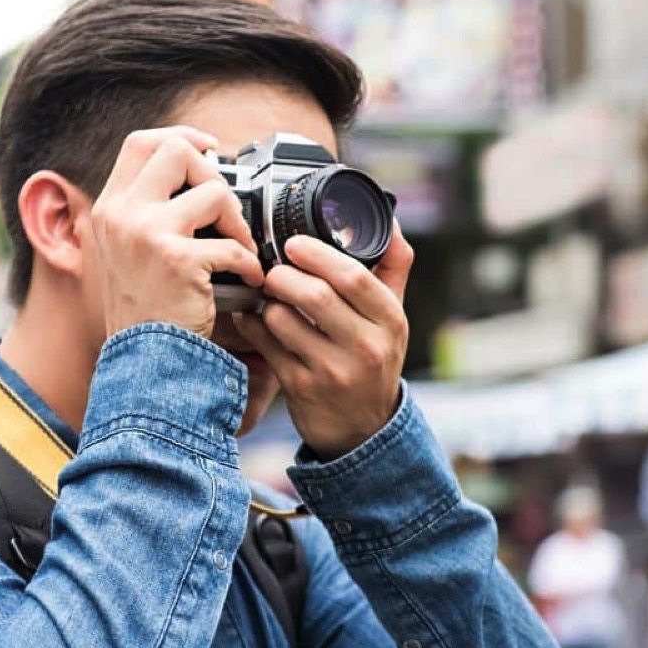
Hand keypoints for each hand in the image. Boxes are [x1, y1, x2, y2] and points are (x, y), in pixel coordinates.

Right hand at [89, 127, 262, 338]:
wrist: (143, 362)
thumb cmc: (145, 312)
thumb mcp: (128, 252)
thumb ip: (149, 213)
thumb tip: (198, 172)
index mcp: (110, 208)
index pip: (141, 143)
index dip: (181, 137)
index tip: (209, 151)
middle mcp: (122, 214)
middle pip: (176, 150)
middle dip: (214, 173)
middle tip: (226, 208)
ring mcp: (147, 234)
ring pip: (214, 192)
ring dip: (238, 222)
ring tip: (241, 249)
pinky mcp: (178, 260)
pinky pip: (233, 245)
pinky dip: (250, 264)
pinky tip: (249, 281)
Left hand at [233, 223, 413, 458]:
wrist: (364, 429)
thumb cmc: (374, 360)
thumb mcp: (394, 317)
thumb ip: (392, 266)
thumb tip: (389, 218)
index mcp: (391, 321)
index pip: (353, 277)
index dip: (317, 254)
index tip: (293, 243)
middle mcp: (366, 348)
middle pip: (314, 295)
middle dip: (283, 275)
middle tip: (272, 269)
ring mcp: (333, 371)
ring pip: (284, 320)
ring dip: (266, 301)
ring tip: (266, 294)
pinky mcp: (302, 389)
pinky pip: (266, 345)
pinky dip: (253, 325)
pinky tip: (255, 318)